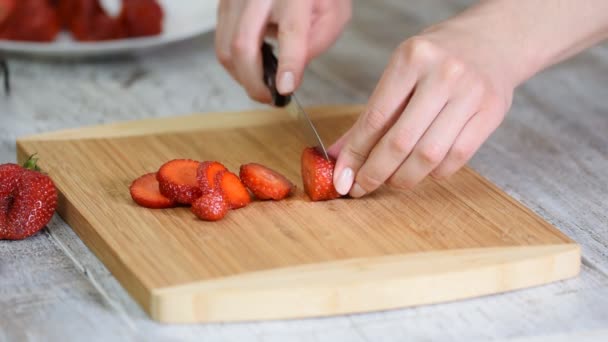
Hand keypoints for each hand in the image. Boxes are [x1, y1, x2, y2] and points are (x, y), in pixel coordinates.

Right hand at [215, 0, 351, 102]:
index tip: (285, 89)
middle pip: (242, 44)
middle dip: (253, 81)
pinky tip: (253, 64)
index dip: (288, 64)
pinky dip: (236, 62)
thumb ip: (319, 40)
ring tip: (262, 83)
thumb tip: (293, 71)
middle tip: (269, 97)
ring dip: (243, 76)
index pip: (290, 31)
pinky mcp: (223, 3)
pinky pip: (221, 42)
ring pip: (226, 48)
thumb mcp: (334, 12)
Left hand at [329, 23, 514, 197]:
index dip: (355, 154)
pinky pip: (457, 158)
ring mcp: (471, 93)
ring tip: (391, 182)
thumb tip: (338, 155)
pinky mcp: (492, 112)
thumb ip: (372, 114)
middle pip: (401, 141)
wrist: (493, 40)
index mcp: (411, 59)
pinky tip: (423, 170)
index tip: (341, 177)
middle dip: (375, 172)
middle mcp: (443, 74)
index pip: (375, 118)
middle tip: (361, 187)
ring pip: (429, 155)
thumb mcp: (401, 71)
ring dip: (404, 178)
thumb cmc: (436, 59)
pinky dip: (434, 173)